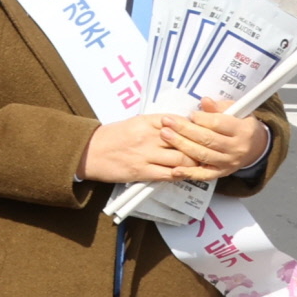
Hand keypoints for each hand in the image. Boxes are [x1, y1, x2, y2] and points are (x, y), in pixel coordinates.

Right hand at [82, 113, 210, 183]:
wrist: (88, 152)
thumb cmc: (111, 137)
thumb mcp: (134, 123)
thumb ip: (156, 125)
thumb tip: (180, 128)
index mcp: (147, 121)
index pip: (180, 122)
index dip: (194, 128)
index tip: (202, 132)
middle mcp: (148, 137)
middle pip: (184, 141)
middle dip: (198, 147)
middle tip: (207, 150)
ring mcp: (145, 155)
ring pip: (181, 159)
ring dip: (193, 163)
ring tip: (198, 164)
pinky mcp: (141, 171)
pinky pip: (168, 174)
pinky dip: (180, 174)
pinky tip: (185, 174)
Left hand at [160, 97, 270, 179]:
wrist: (255, 147)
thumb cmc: (240, 125)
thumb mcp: (236, 111)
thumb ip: (219, 107)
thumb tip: (204, 101)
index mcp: (243, 130)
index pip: (219, 124)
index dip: (202, 119)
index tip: (189, 114)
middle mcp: (237, 148)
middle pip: (207, 139)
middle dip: (185, 130)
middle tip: (167, 122)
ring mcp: (228, 163)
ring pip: (202, 155)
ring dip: (181, 145)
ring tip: (165, 135)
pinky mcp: (221, 173)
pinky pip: (203, 175)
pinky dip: (188, 173)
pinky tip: (174, 169)